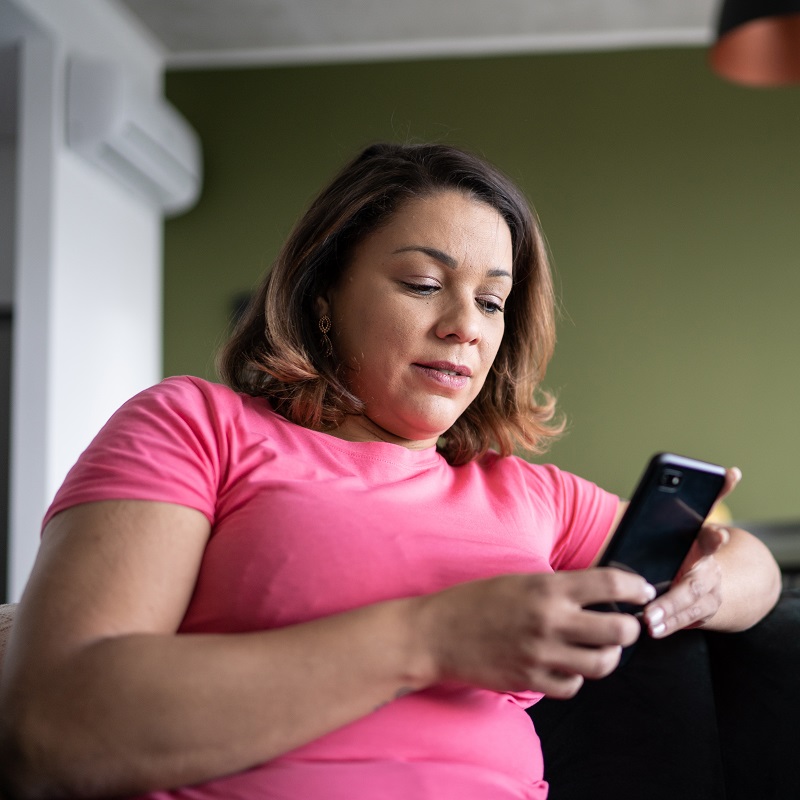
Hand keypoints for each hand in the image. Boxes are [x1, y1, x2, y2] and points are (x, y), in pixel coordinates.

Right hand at [413, 568, 655, 698]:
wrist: (436, 633)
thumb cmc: (474, 601)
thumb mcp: (519, 580)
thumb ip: (557, 588)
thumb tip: (598, 595)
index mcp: (547, 587)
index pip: (609, 583)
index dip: (636, 587)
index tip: (642, 591)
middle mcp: (549, 620)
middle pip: (619, 630)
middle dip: (631, 628)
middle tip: (626, 625)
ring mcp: (541, 654)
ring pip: (602, 664)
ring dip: (607, 656)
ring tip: (599, 649)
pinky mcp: (530, 681)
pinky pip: (573, 687)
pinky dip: (575, 678)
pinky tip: (565, 666)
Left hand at [642, 467, 739, 637]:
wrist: (721, 582)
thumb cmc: (694, 545)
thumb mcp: (695, 522)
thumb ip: (703, 499)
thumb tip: (730, 472)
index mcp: (705, 545)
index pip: (712, 539)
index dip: (715, 537)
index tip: (718, 535)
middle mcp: (709, 572)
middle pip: (696, 584)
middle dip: (677, 596)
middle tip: (655, 607)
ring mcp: (707, 596)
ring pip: (690, 608)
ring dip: (670, 615)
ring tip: (650, 621)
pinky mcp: (699, 614)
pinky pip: (685, 621)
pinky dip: (670, 626)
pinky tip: (654, 630)